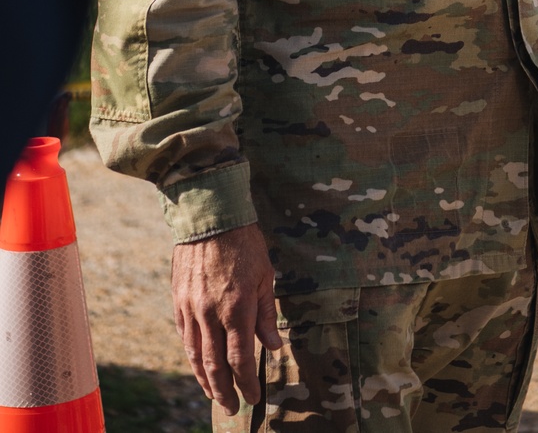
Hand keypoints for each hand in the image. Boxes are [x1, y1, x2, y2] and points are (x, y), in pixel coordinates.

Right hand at [171, 223, 281, 414]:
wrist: (210, 216)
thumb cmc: (244, 243)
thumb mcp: (265, 275)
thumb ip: (266, 314)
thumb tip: (273, 347)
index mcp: (236, 308)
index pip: (240, 359)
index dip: (247, 382)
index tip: (254, 397)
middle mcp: (210, 314)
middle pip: (215, 365)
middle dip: (225, 391)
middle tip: (233, 408)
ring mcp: (191, 309)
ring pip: (196, 356)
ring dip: (206, 381)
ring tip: (216, 396)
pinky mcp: (178, 301)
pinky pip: (184, 337)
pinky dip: (192, 358)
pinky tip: (199, 367)